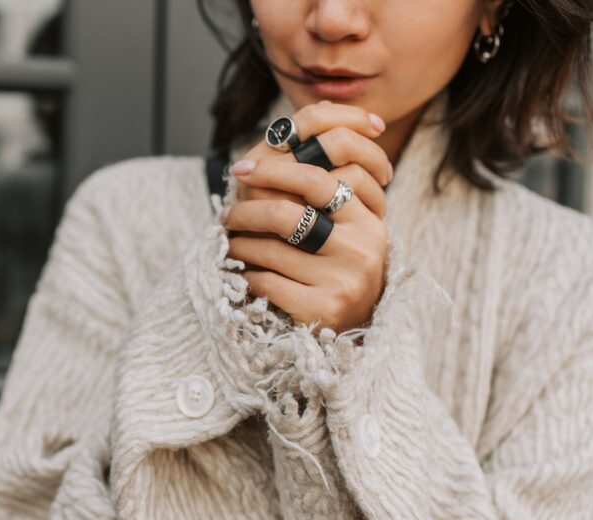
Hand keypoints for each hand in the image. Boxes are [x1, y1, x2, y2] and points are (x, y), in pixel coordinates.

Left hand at [220, 101, 392, 335]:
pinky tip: (243, 272)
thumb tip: (298, 122)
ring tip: (231, 241)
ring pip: (268, 250)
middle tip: (225, 213)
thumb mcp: (344, 221)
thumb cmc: (340, 262)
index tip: (241, 170)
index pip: (316, 180)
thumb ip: (325, 180)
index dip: (273, 170)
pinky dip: (247, 275)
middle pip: (285, 214)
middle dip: (245, 211)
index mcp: (367, 218)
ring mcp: (342, 281)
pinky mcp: (320, 310)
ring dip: (239, 244)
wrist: (356, 325)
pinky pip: (266, 282)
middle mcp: (360, 248)